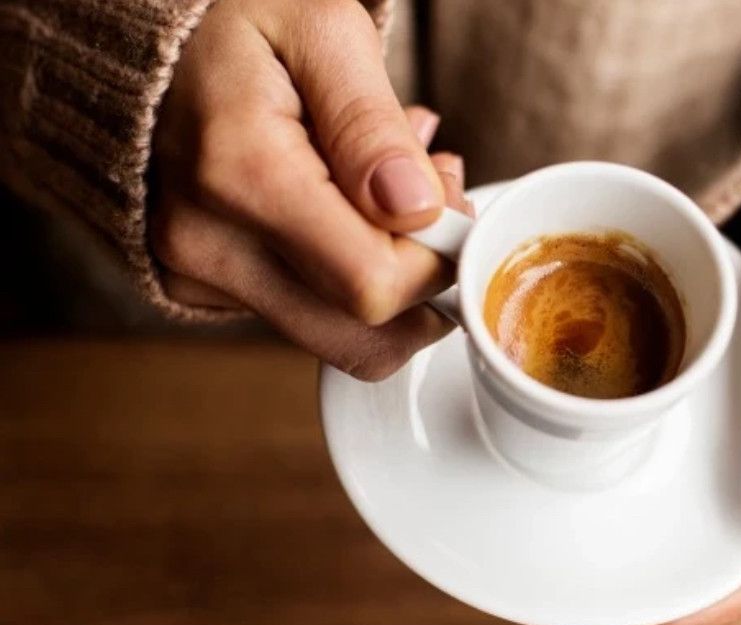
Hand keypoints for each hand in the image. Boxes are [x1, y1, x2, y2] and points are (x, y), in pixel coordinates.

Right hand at [149, 0, 472, 380]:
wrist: (148, 43)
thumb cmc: (237, 24)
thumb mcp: (323, 33)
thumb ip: (372, 125)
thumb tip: (415, 209)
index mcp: (241, 174)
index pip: (373, 285)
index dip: (437, 260)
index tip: (450, 200)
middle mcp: (208, 244)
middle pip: (359, 336)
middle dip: (422, 279)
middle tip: (430, 196)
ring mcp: (198, 275)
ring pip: (338, 334)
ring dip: (390, 276)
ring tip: (392, 190)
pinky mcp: (201, 288)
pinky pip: (306, 315)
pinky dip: (346, 272)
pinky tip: (348, 205)